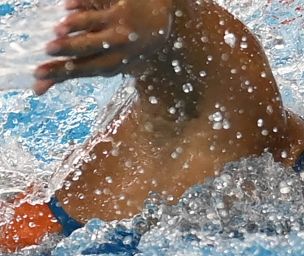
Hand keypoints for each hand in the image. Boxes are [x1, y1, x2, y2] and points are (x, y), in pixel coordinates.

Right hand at [33, 0, 173, 94]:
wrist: (159, 22)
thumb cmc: (125, 46)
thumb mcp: (105, 62)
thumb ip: (71, 72)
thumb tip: (36, 90)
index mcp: (113, 64)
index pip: (83, 70)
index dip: (61, 73)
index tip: (38, 75)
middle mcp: (119, 48)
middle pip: (90, 49)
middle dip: (69, 50)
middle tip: (48, 50)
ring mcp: (122, 26)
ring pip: (95, 26)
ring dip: (76, 28)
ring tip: (58, 30)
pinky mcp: (124, 8)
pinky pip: (100, 6)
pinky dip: (81, 5)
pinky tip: (66, 6)